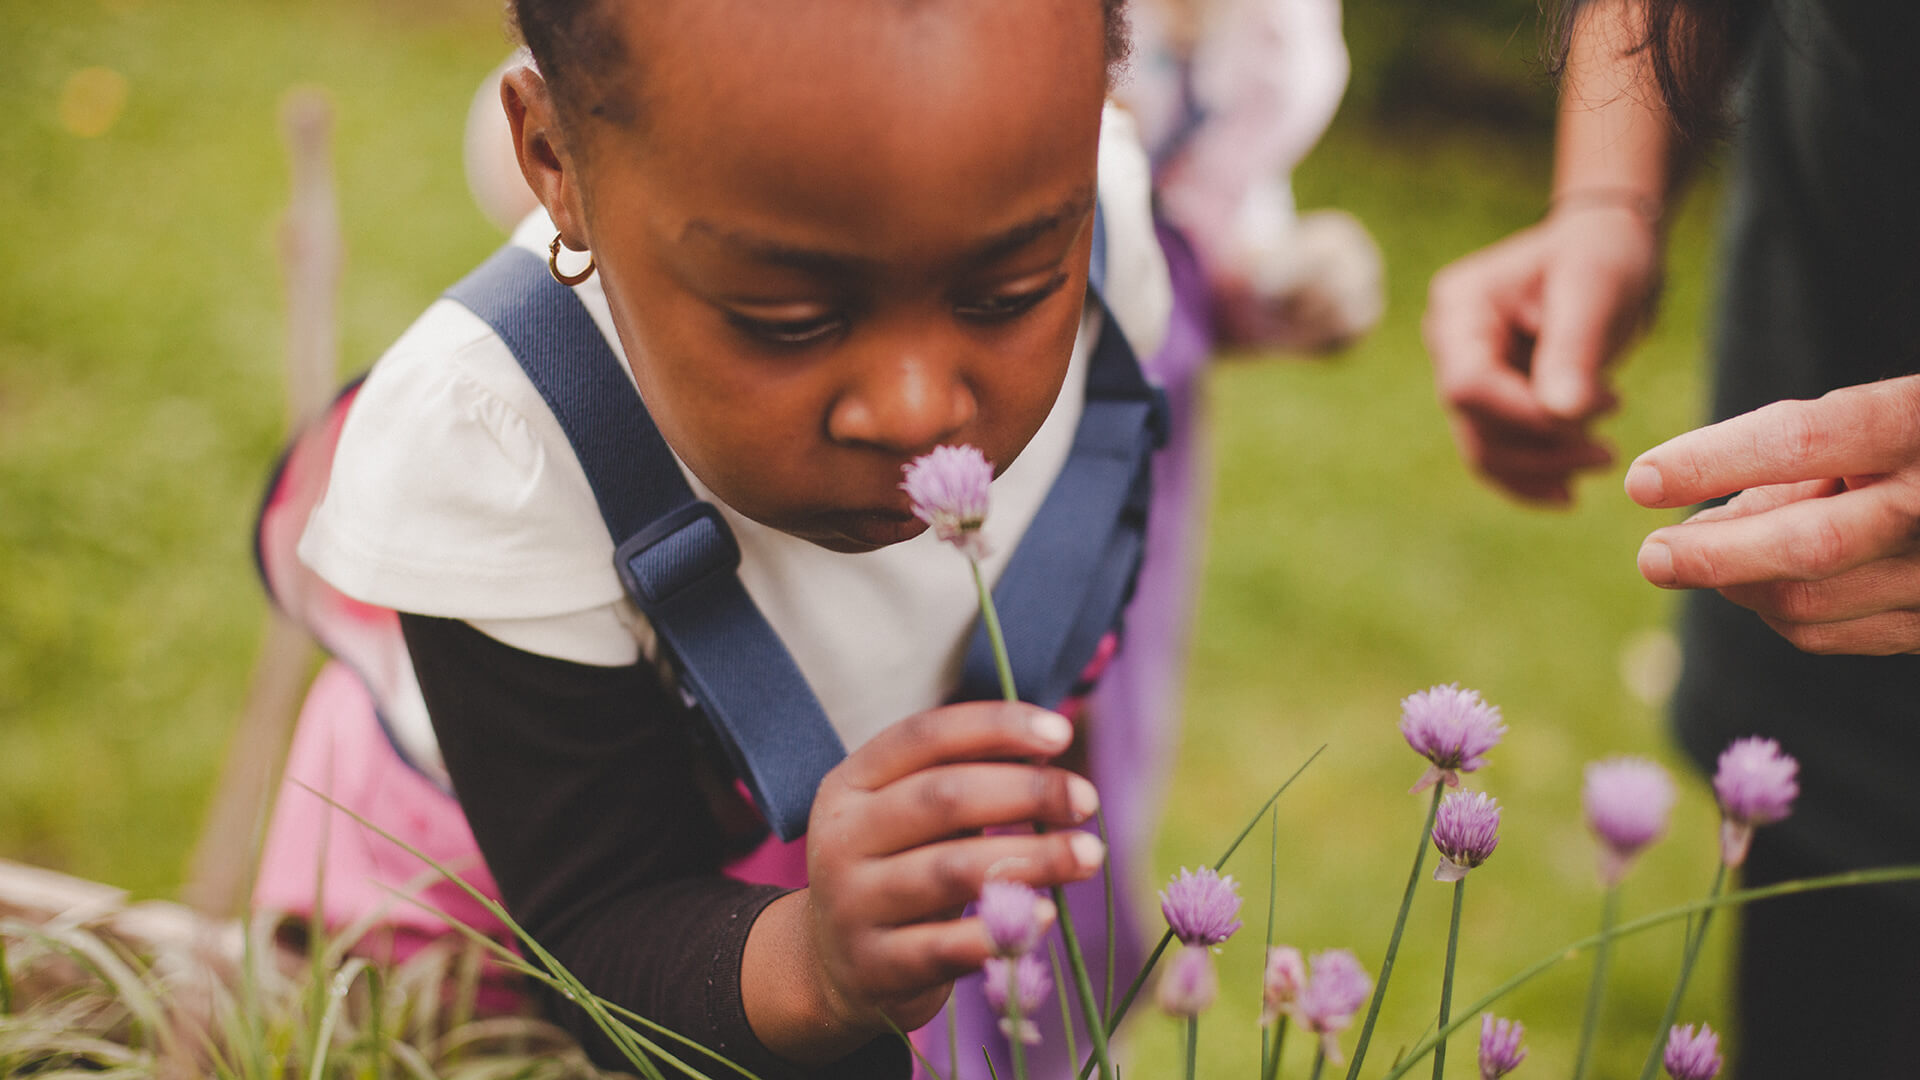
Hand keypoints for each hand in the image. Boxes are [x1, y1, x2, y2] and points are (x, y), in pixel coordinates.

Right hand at [745, 701, 1103, 1059]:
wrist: (832, 966)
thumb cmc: (897, 869)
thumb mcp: (911, 816)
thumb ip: (967, 779)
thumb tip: (1049, 750)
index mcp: (851, 784)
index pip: (924, 737)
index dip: (996, 727)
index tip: (1061, 733)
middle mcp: (842, 838)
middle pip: (942, 798)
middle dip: (1026, 792)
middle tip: (1086, 799)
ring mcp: (852, 905)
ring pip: (950, 871)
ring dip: (1032, 859)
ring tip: (1089, 854)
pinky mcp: (875, 967)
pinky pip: (946, 947)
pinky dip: (1003, 929)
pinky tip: (1044, 916)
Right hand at [1422, 204, 1662, 502]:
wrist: (1609, 252)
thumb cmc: (1603, 256)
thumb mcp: (1596, 290)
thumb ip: (1574, 351)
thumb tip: (1563, 417)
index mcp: (1460, 308)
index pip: (1468, 385)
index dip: (1524, 415)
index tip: (1597, 411)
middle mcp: (1450, 346)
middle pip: (1474, 424)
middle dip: (1540, 448)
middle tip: (1607, 452)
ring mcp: (1467, 376)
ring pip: (1484, 449)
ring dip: (1541, 468)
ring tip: (1603, 458)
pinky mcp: (1492, 403)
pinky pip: (1499, 454)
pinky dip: (1532, 478)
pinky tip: (1568, 494)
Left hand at [1628, 376, 1919, 654]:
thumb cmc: (1915, 442)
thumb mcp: (1873, 420)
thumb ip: (1794, 458)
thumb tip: (1706, 522)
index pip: (1803, 439)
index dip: (1713, 460)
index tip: (1641, 480)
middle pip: (1810, 544)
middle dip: (1715, 556)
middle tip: (1652, 557)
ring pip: (1811, 601)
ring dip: (1737, 584)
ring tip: (1702, 553)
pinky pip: (1832, 634)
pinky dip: (1776, 612)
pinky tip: (1756, 582)